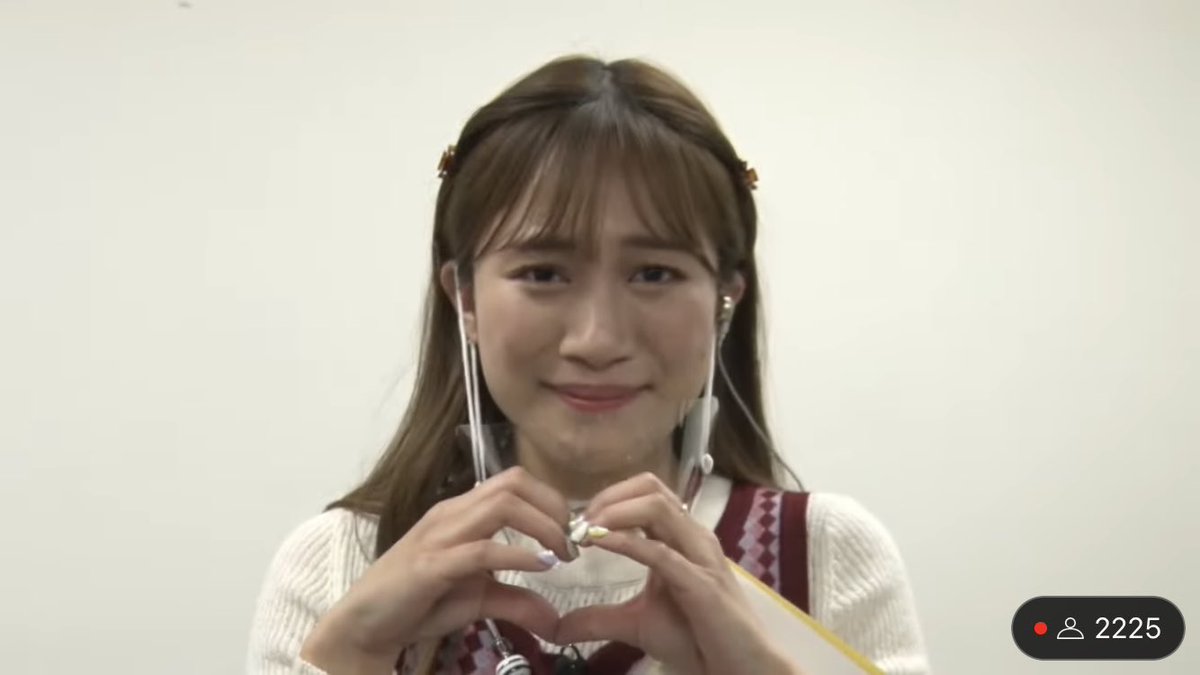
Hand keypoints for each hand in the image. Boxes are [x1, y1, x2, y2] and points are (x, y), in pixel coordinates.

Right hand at [301, 467, 573, 671]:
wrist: (365, 625)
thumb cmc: (418, 604)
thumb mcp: (477, 600)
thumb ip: (516, 601)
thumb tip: (555, 619)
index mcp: (461, 512)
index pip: (514, 482)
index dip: (551, 500)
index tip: (571, 533)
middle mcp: (451, 514)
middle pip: (513, 483)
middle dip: (553, 507)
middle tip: (572, 543)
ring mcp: (439, 536)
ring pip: (502, 505)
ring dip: (542, 525)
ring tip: (559, 553)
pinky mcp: (430, 566)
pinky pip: (481, 550)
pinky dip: (517, 555)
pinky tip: (539, 567)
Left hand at [554, 473, 798, 674]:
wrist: (737, 667)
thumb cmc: (696, 640)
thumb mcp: (636, 624)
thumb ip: (597, 619)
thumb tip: (555, 628)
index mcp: (679, 538)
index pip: (645, 493)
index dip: (608, 498)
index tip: (577, 522)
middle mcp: (691, 536)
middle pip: (650, 487)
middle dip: (609, 497)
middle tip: (579, 523)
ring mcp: (699, 555)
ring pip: (657, 505)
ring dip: (615, 511)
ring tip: (586, 531)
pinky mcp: (700, 582)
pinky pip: (661, 550)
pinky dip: (626, 541)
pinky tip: (600, 544)